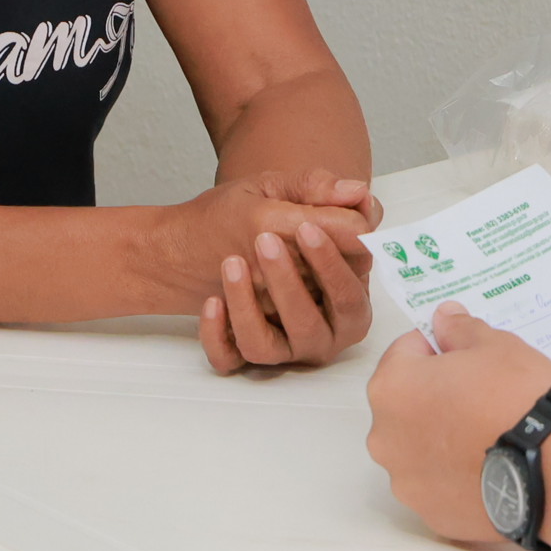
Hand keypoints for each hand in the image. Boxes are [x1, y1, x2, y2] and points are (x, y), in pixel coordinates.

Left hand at [191, 172, 378, 372]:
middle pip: (314, 326)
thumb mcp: (280, 192)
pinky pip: (231, 359)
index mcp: (342, 293)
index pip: (351, 290)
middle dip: (292, 286)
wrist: (193, 246)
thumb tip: (357, 192)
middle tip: (266, 242)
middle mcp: (320, 327)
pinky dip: (218, 334)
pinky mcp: (243, 354)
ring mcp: (282, 346)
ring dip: (249, 307)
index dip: (334, 262)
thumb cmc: (252, 221)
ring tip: (231, 263)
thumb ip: (319, 190)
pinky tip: (211, 301)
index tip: (307, 228)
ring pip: (269, 346)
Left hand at [365, 305, 550, 542]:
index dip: (440, 348)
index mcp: (392, 388)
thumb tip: (444, 317)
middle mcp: (385, 437)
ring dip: (442, 438)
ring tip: (488, 436)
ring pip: (418, 447)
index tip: (470, 358)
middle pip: (407, 404)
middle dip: (436, 396)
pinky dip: (455, 475)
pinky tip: (490, 467)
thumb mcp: (496, 346)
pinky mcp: (431, 514)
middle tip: (482, 396)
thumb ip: (460, 329)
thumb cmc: (518, 399)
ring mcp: (406, 481)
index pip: (407, 351)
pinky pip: (438, 484)